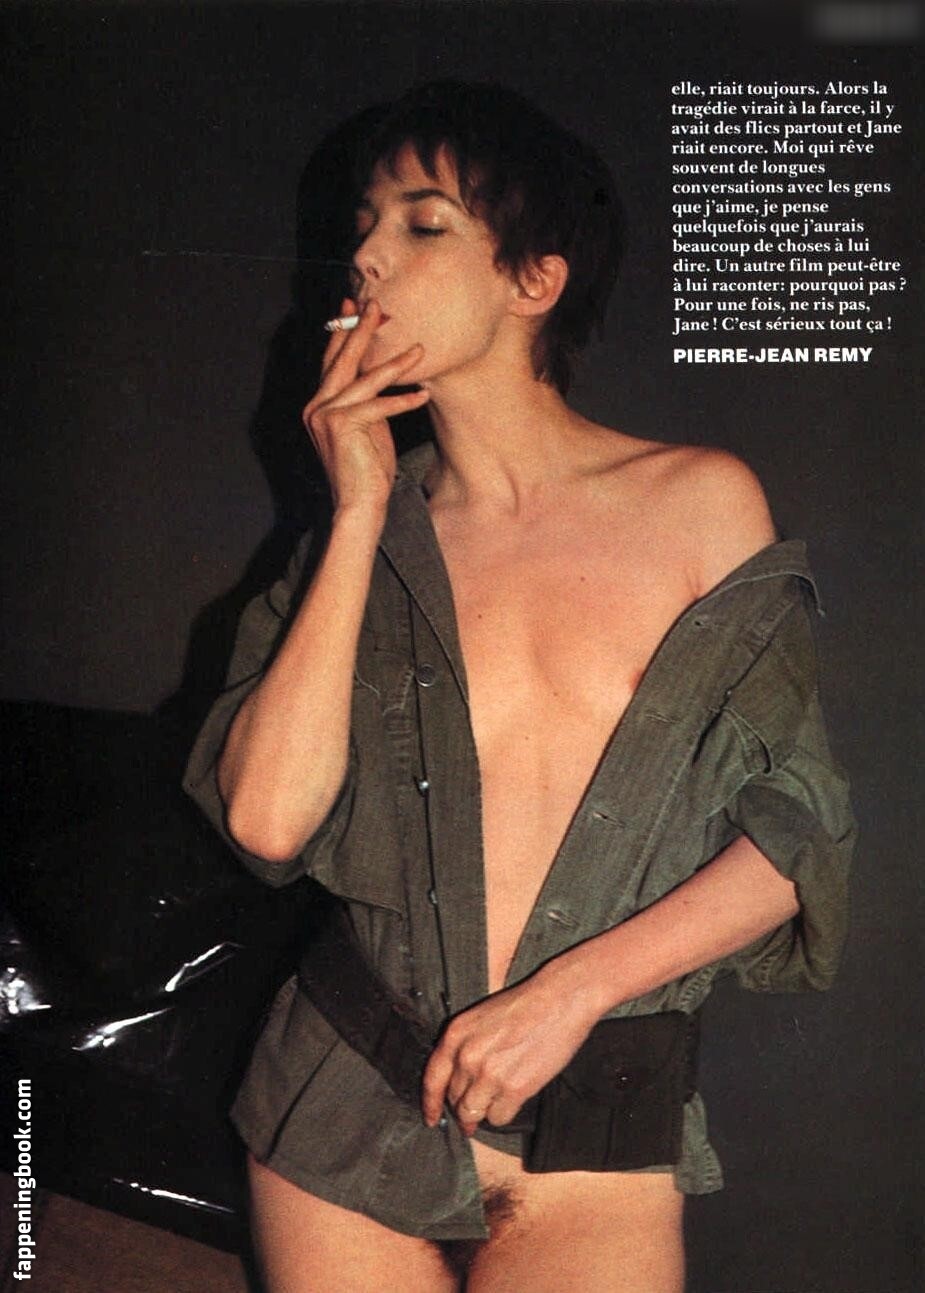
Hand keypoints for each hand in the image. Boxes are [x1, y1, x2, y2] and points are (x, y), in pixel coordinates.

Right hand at [302, 298, 429, 513]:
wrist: (358, 505)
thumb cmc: (367, 470)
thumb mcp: (368, 426)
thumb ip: (368, 399)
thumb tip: (383, 371)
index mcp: (318, 405)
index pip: (332, 361)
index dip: (344, 333)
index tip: (354, 307)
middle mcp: (316, 407)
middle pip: (342, 360)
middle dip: (361, 329)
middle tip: (377, 305)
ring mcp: (325, 416)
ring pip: (364, 379)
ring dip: (395, 362)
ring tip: (418, 348)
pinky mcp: (342, 426)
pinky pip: (379, 406)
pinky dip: (404, 401)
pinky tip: (424, 394)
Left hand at [421, 970, 599, 1136]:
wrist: (558, 1000)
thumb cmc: (524, 1006)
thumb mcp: (480, 1018)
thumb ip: (464, 1047)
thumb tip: (459, 1080)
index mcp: (456, 1035)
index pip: (432, 1079)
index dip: (430, 1104)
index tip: (431, 1118)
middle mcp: (467, 1057)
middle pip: (455, 1100)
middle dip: (464, 1106)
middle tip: (476, 1108)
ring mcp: (489, 1075)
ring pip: (473, 1113)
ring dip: (483, 1112)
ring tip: (497, 1100)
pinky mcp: (514, 1089)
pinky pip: (498, 1118)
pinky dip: (504, 1113)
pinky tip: (514, 1097)